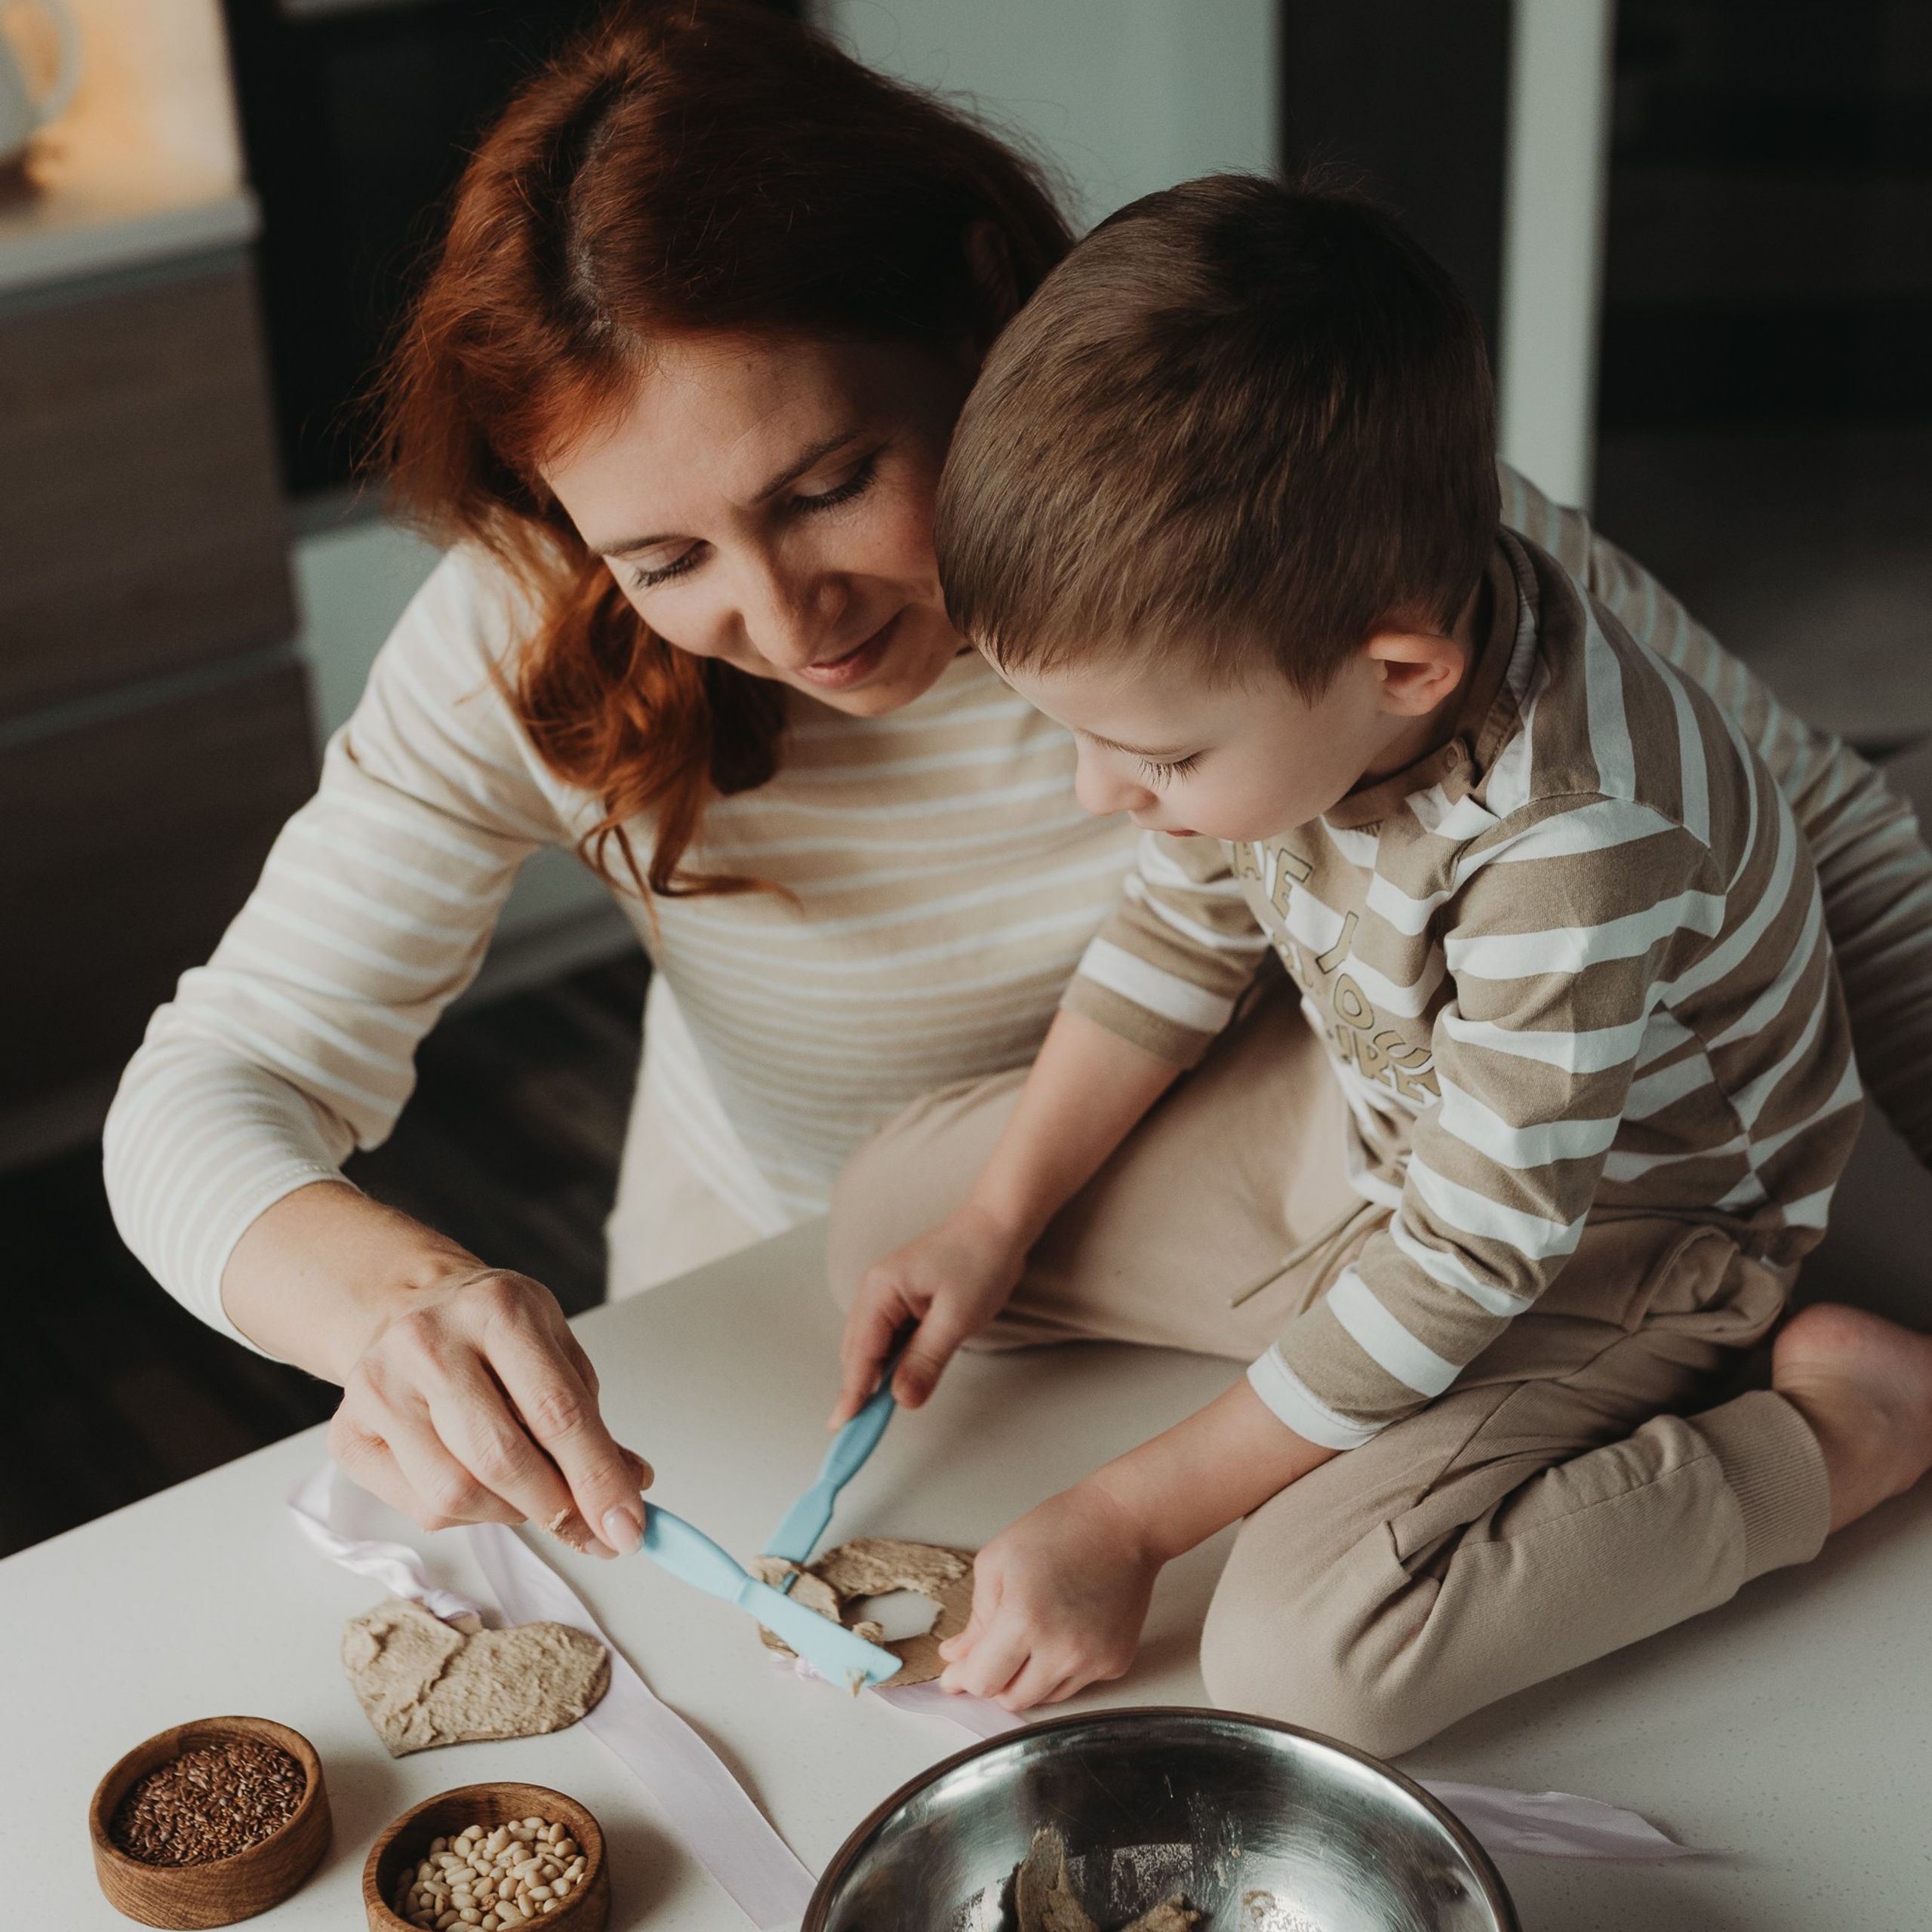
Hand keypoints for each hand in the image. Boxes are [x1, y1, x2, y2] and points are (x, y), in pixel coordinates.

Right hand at [326, 1266, 652, 1556]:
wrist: (407, 1306)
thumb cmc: (491, 1331)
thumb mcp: (556, 1348)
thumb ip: (591, 1420)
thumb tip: (629, 1491)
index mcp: (498, 1309)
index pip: (557, 1412)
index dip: (597, 1480)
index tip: (628, 1529)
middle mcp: (430, 1343)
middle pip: (501, 1459)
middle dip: (558, 1510)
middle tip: (592, 1532)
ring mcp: (379, 1387)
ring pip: (456, 1494)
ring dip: (511, 1514)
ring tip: (531, 1495)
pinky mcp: (348, 1433)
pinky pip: (419, 1507)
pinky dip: (466, 1515)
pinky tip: (480, 1484)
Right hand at [831, 1200, 1025, 1425]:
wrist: (998, 1227)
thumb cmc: (980, 1261)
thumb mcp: (956, 1318)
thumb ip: (926, 1360)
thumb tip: (901, 1399)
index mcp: (881, 1290)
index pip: (861, 1353)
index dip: (852, 1393)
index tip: (842, 1427)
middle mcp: (875, 1291)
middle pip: (858, 1352)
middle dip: (859, 1390)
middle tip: (860, 1432)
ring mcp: (887, 1295)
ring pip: (872, 1348)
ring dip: (875, 1377)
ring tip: (876, 1413)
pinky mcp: (902, 1301)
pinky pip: (889, 1339)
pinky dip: (890, 1362)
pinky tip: (900, 1379)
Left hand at [936, 1482, 1160, 1709]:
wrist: (1122, 1523)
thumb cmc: (1060, 1530)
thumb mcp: (998, 1562)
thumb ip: (976, 1618)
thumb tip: (958, 1657)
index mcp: (1024, 1620)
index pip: (984, 1682)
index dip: (964, 1678)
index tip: (956, 1672)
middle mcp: (1062, 1649)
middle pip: (1012, 1700)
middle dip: (995, 1680)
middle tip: (993, 1651)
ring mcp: (1093, 1660)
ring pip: (1045, 1697)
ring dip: (1028, 1677)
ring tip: (1033, 1631)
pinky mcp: (1115, 1662)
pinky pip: (1076, 1683)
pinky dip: (1061, 1667)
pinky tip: (1063, 1630)